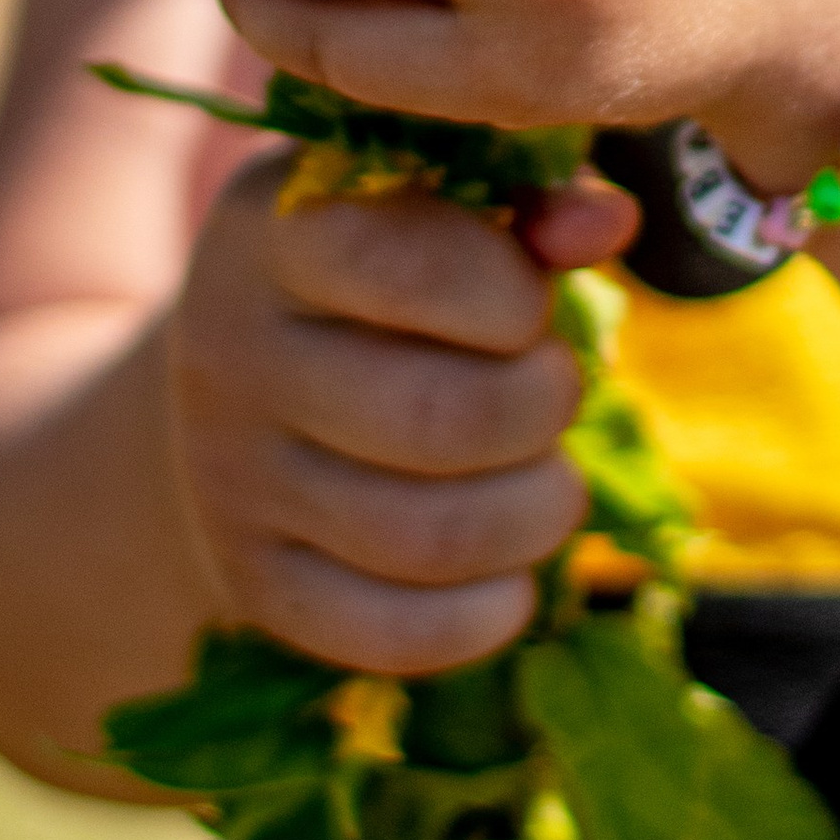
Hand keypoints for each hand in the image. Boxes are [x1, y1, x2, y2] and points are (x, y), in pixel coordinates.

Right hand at [169, 149, 633, 672]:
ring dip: (534, 517)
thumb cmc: (372, 272)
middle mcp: (233, 354)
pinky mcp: (256, 583)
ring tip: (550, 482)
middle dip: (541, 409)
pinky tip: (508, 574)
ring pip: (425, 539)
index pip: (404, 266)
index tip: (530, 304)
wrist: (235, 382)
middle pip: (435, 419)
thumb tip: (606, 226)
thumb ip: (526, 203)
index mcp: (280, 233)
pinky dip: (485, 617)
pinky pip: (392, 636)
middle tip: (555, 392)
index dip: (511, 294)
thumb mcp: (427, 203)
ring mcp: (234, 480)